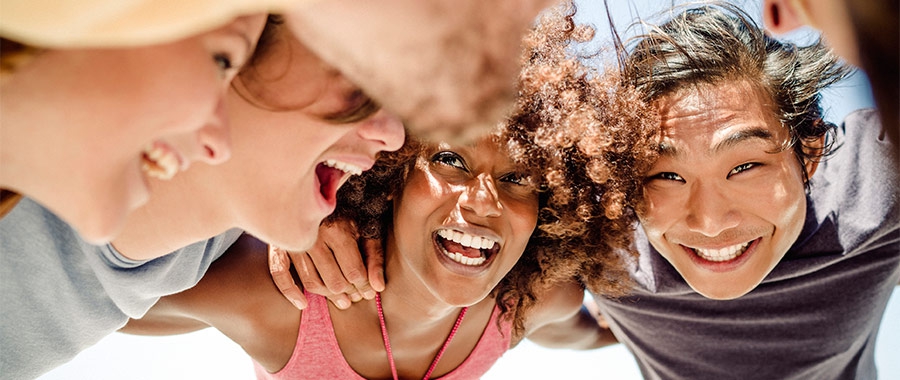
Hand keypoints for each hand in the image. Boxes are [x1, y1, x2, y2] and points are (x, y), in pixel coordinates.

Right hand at [268, 219, 385, 309]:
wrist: (315, 187)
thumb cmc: (345, 208)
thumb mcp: (365, 226)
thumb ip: (374, 256)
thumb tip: (378, 288)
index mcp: (338, 230)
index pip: (354, 272)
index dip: (364, 286)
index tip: (369, 290)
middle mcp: (314, 238)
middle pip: (334, 281)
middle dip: (349, 292)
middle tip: (357, 296)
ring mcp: (293, 243)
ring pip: (312, 282)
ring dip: (329, 297)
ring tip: (343, 301)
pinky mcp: (278, 246)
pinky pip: (280, 275)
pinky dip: (291, 292)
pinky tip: (303, 303)